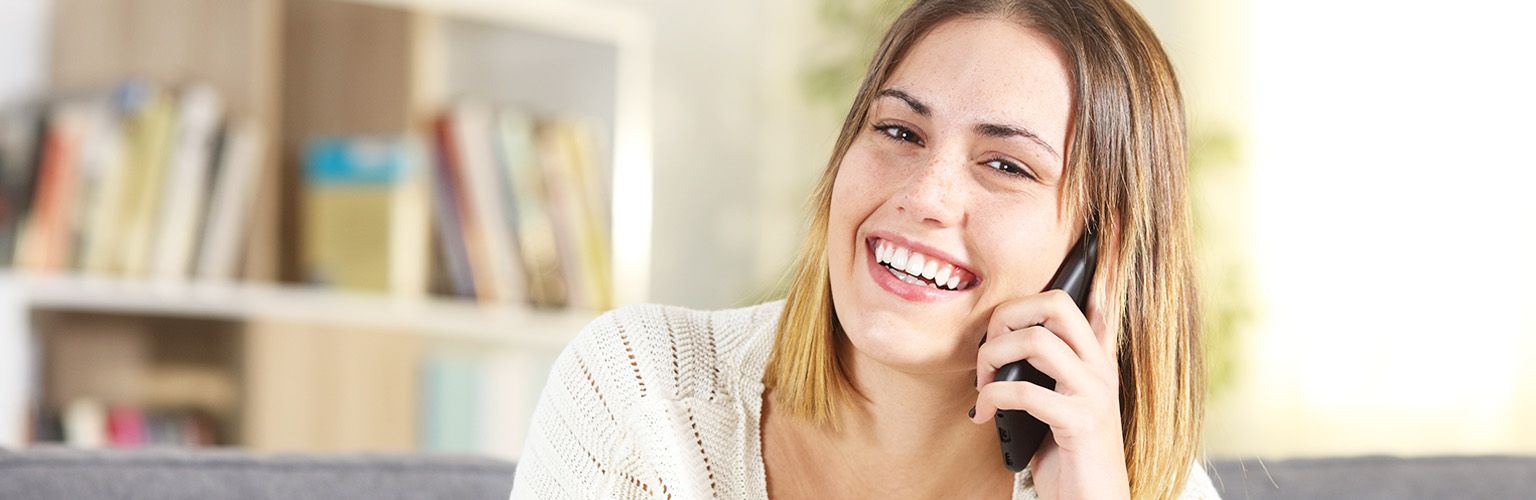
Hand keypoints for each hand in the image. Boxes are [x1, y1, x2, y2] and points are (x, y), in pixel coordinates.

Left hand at [969, 266, 1127, 498]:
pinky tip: (984, 416)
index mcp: (1097, 359)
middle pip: (1055, 305)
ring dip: (993, 360)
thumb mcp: (1056, 402)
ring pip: (1037, 341)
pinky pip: (1026, 390)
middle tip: (988, 351)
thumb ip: (1040, 371)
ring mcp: (1094, 393)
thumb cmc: (1066, 453)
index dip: (1102, 266)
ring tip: (983, 387)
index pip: (1103, 300)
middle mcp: (1102, 368)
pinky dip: (993, 400)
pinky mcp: (1080, 422)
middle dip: (1007, 316)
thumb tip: (999, 346)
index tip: (1106, 229)